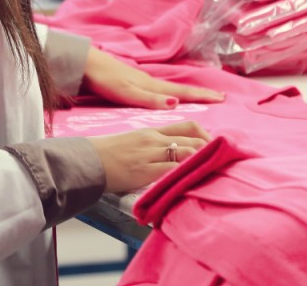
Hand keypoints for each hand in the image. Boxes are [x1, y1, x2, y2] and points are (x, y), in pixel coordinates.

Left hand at [83, 48, 224, 109]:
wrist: (86, 64)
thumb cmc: (104, 80)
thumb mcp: (127, 93)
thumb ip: (150, 100)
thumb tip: (176, 104)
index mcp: (152, 86)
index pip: (182, 93)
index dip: (202, 96)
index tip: (221, 98)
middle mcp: (150, 83)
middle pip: (181, 90)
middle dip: (200, 94)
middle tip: (220, 96)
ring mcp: (142, 82)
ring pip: (171, 89)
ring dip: (188, 93)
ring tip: (200, 96)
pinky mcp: (133, 83)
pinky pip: (160, 90)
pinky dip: (172, 93)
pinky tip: (169, 95)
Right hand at [89, 121, 211, 192]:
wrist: (87, 160)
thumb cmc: (106, 153)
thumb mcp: (132, 141)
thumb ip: (151, 144)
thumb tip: (168, 154)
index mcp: (151, 131)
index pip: (187, 126)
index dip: (205, 135)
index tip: (213, 145)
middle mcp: (154, 139)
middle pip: (192, 139)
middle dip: (210, 150)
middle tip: (220, 161)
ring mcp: (150, 154)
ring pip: (186, 153)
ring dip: (202, 162)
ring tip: (212, 172)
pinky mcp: (144, 170)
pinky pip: (171, 171)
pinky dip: (185, 175)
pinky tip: (193, 181)